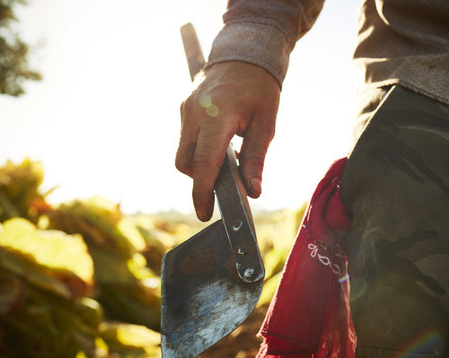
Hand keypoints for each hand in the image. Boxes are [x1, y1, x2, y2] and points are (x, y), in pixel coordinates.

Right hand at [176, 61, 280, 220]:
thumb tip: (254, 192)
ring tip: (225, 160)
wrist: (244, 53)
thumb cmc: (261, 88)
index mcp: (218, 116)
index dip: (202, 192)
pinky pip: (185, 139)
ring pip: (182, 153)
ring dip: (199, 165)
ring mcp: (185, 110)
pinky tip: (218, 145)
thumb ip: (256, 159)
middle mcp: (194, 113)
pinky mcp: (184, 109)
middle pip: (185, 162)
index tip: (204, 214)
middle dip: (200, 180)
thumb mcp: (266, 124)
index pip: (204, 162)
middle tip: (223, 184)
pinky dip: (198, 150)